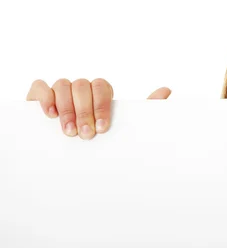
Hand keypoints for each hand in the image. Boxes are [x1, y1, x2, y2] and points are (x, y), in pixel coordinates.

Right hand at [26, 79, 170, 139]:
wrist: (71, 163)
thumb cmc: (101, 142)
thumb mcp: (123, 128)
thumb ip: (145, 109)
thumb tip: (167, 90)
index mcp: (100, 93)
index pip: (102, 87)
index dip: (101, 105)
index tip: (102, 128)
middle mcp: (81, 89)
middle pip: (82, 85)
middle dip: (85, 111)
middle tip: (86, 136)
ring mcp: (59, 92)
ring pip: (63, 85)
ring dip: (67, 109)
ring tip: (70, 132)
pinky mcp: (39, 97)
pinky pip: (40, 87)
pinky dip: (45, 97)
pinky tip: (50, 115)